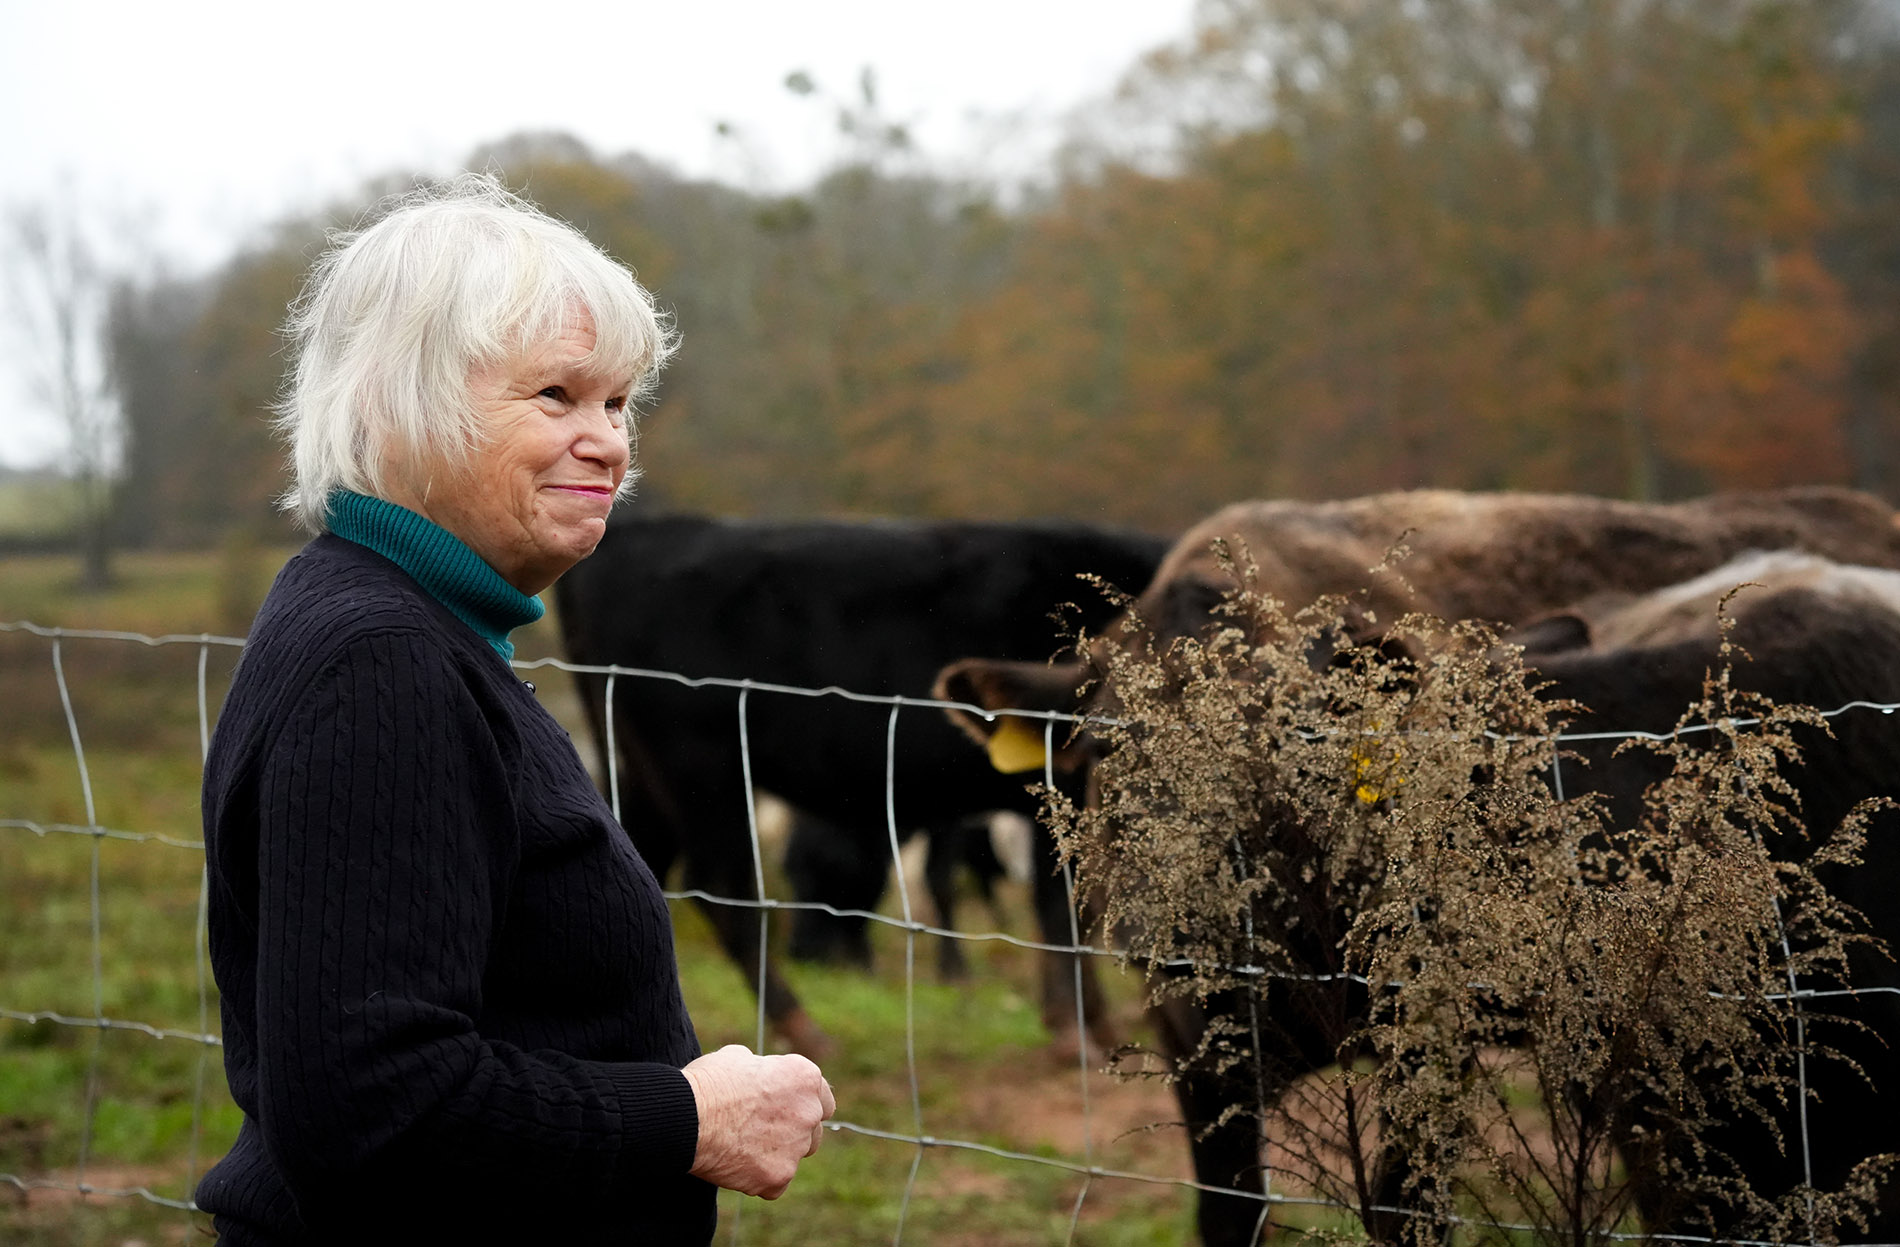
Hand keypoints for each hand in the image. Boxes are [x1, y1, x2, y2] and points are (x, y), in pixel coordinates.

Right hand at [682, 1044, 836, 1198]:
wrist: (686, 1117)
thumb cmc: (708, 1083)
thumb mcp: (740, 1058)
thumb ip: (763, 1072)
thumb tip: (760, 1079)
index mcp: (804, 1078)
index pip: (823, 1099)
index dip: (802, 1105)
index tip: (785, 1110)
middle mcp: (808, 1112)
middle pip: (813, 1131)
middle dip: (793, 1132)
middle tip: (760, 1131)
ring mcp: (795, 1148)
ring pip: (794, 1158)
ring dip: (776, 1155)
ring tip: (742, 1148)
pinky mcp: (777, 1177)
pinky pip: (775, 1184)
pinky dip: (759, 1178)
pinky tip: (736, 1165)